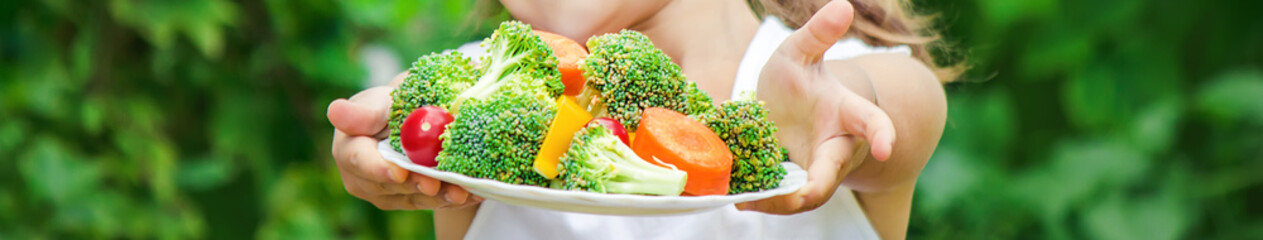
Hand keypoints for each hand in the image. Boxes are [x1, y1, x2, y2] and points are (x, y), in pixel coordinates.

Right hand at [328, 73, 481, 209]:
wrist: (417, 116)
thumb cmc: (395, 102)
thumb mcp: (383, 99)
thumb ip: (365, 110)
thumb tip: (335, 111)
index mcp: (349, 147)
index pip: (359, 161)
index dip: (379, 169)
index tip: (398, 172)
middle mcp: (363, 177)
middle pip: (390, 186)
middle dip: (416, 185)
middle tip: (436, 183)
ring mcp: (389, 192)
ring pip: (416, 198)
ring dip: (441, 195)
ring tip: (462, 190)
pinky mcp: (413, 200)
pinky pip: (436, 201)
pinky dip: (456, 196)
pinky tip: (475, 191)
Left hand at [736, 0, 896, 213]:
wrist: (792, 109)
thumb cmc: (802, 80)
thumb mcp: (799, 52)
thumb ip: (818, 34)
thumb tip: (841, 5)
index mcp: (847, 114)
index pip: (872, 122)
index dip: (881, 134)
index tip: (885, 147)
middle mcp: (837, 148)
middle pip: (832, 175)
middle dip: (815, 189)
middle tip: (793, 197)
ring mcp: (816, 170)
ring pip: (807, 196)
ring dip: (780, 201)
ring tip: (748, 199)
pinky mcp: (794, 183)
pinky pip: (784, 198)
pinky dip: (764, 200)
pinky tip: (739, 197)